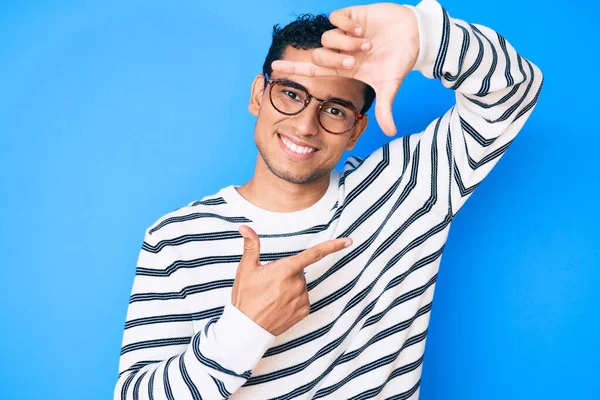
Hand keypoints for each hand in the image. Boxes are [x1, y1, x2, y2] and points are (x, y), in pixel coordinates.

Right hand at [232, 225, 351, 335]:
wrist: (247, 328)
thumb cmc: (246, 297)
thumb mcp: (246, 269)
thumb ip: (251, 246)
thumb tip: (244, 227)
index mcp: (286, 270)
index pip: (314, 254)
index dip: (333, 246)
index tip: (348, 241)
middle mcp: (297, 284)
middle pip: (299, 270)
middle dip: (287, 273)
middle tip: (269, 283)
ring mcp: (302, 299)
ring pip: (300, 285)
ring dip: (289, 286)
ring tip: (272, 296)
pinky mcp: (304, 311)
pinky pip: (302, 298)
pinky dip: (293, 299)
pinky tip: (279, 305)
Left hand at [271, 3, 419, 136]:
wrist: (415, 35)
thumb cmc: (400, 60)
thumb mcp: (390, 86)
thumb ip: (385, 109)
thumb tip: (390, 133)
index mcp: (345, 68)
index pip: (312, 69)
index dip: (293, 69)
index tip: (273, 70)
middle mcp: (340, 51)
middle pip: (318, 56)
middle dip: (335, 60)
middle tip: (356, 61)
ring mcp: (345, 33)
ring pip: (326, 38)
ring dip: (344, 44)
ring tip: (366, 44)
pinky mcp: (352, 15)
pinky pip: (335, 19)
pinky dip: (346, 26)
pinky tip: (361, 29)